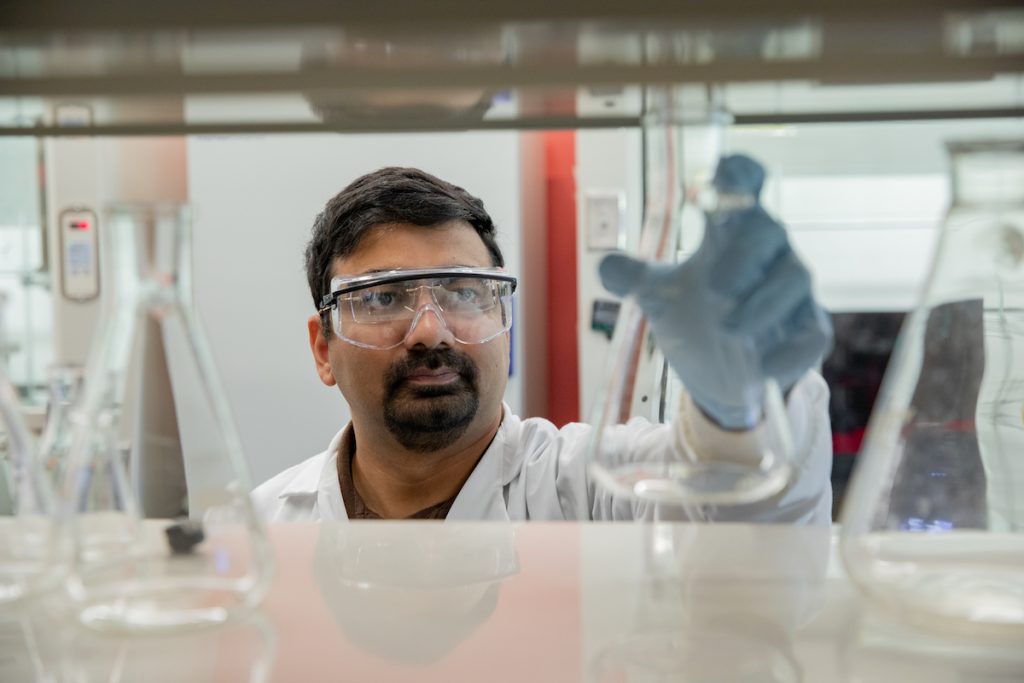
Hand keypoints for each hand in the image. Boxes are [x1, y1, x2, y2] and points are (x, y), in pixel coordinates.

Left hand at [599, 154, 831, 429]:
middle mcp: (766, 255)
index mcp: (730, 234)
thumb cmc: (695, 319)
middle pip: (768, 232)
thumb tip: (606, 266)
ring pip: (795, 278)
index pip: (742, 187)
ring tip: (729, 329)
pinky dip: (790, 351)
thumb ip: (634, 277)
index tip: (724, 170)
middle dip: (743, 257)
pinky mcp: (806, 333)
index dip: (738, 173)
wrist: (717, 377)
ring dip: (762, 304)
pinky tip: (764, 367)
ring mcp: (790, 294)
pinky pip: (811, 334)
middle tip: (714, 288)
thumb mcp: (658, 296)